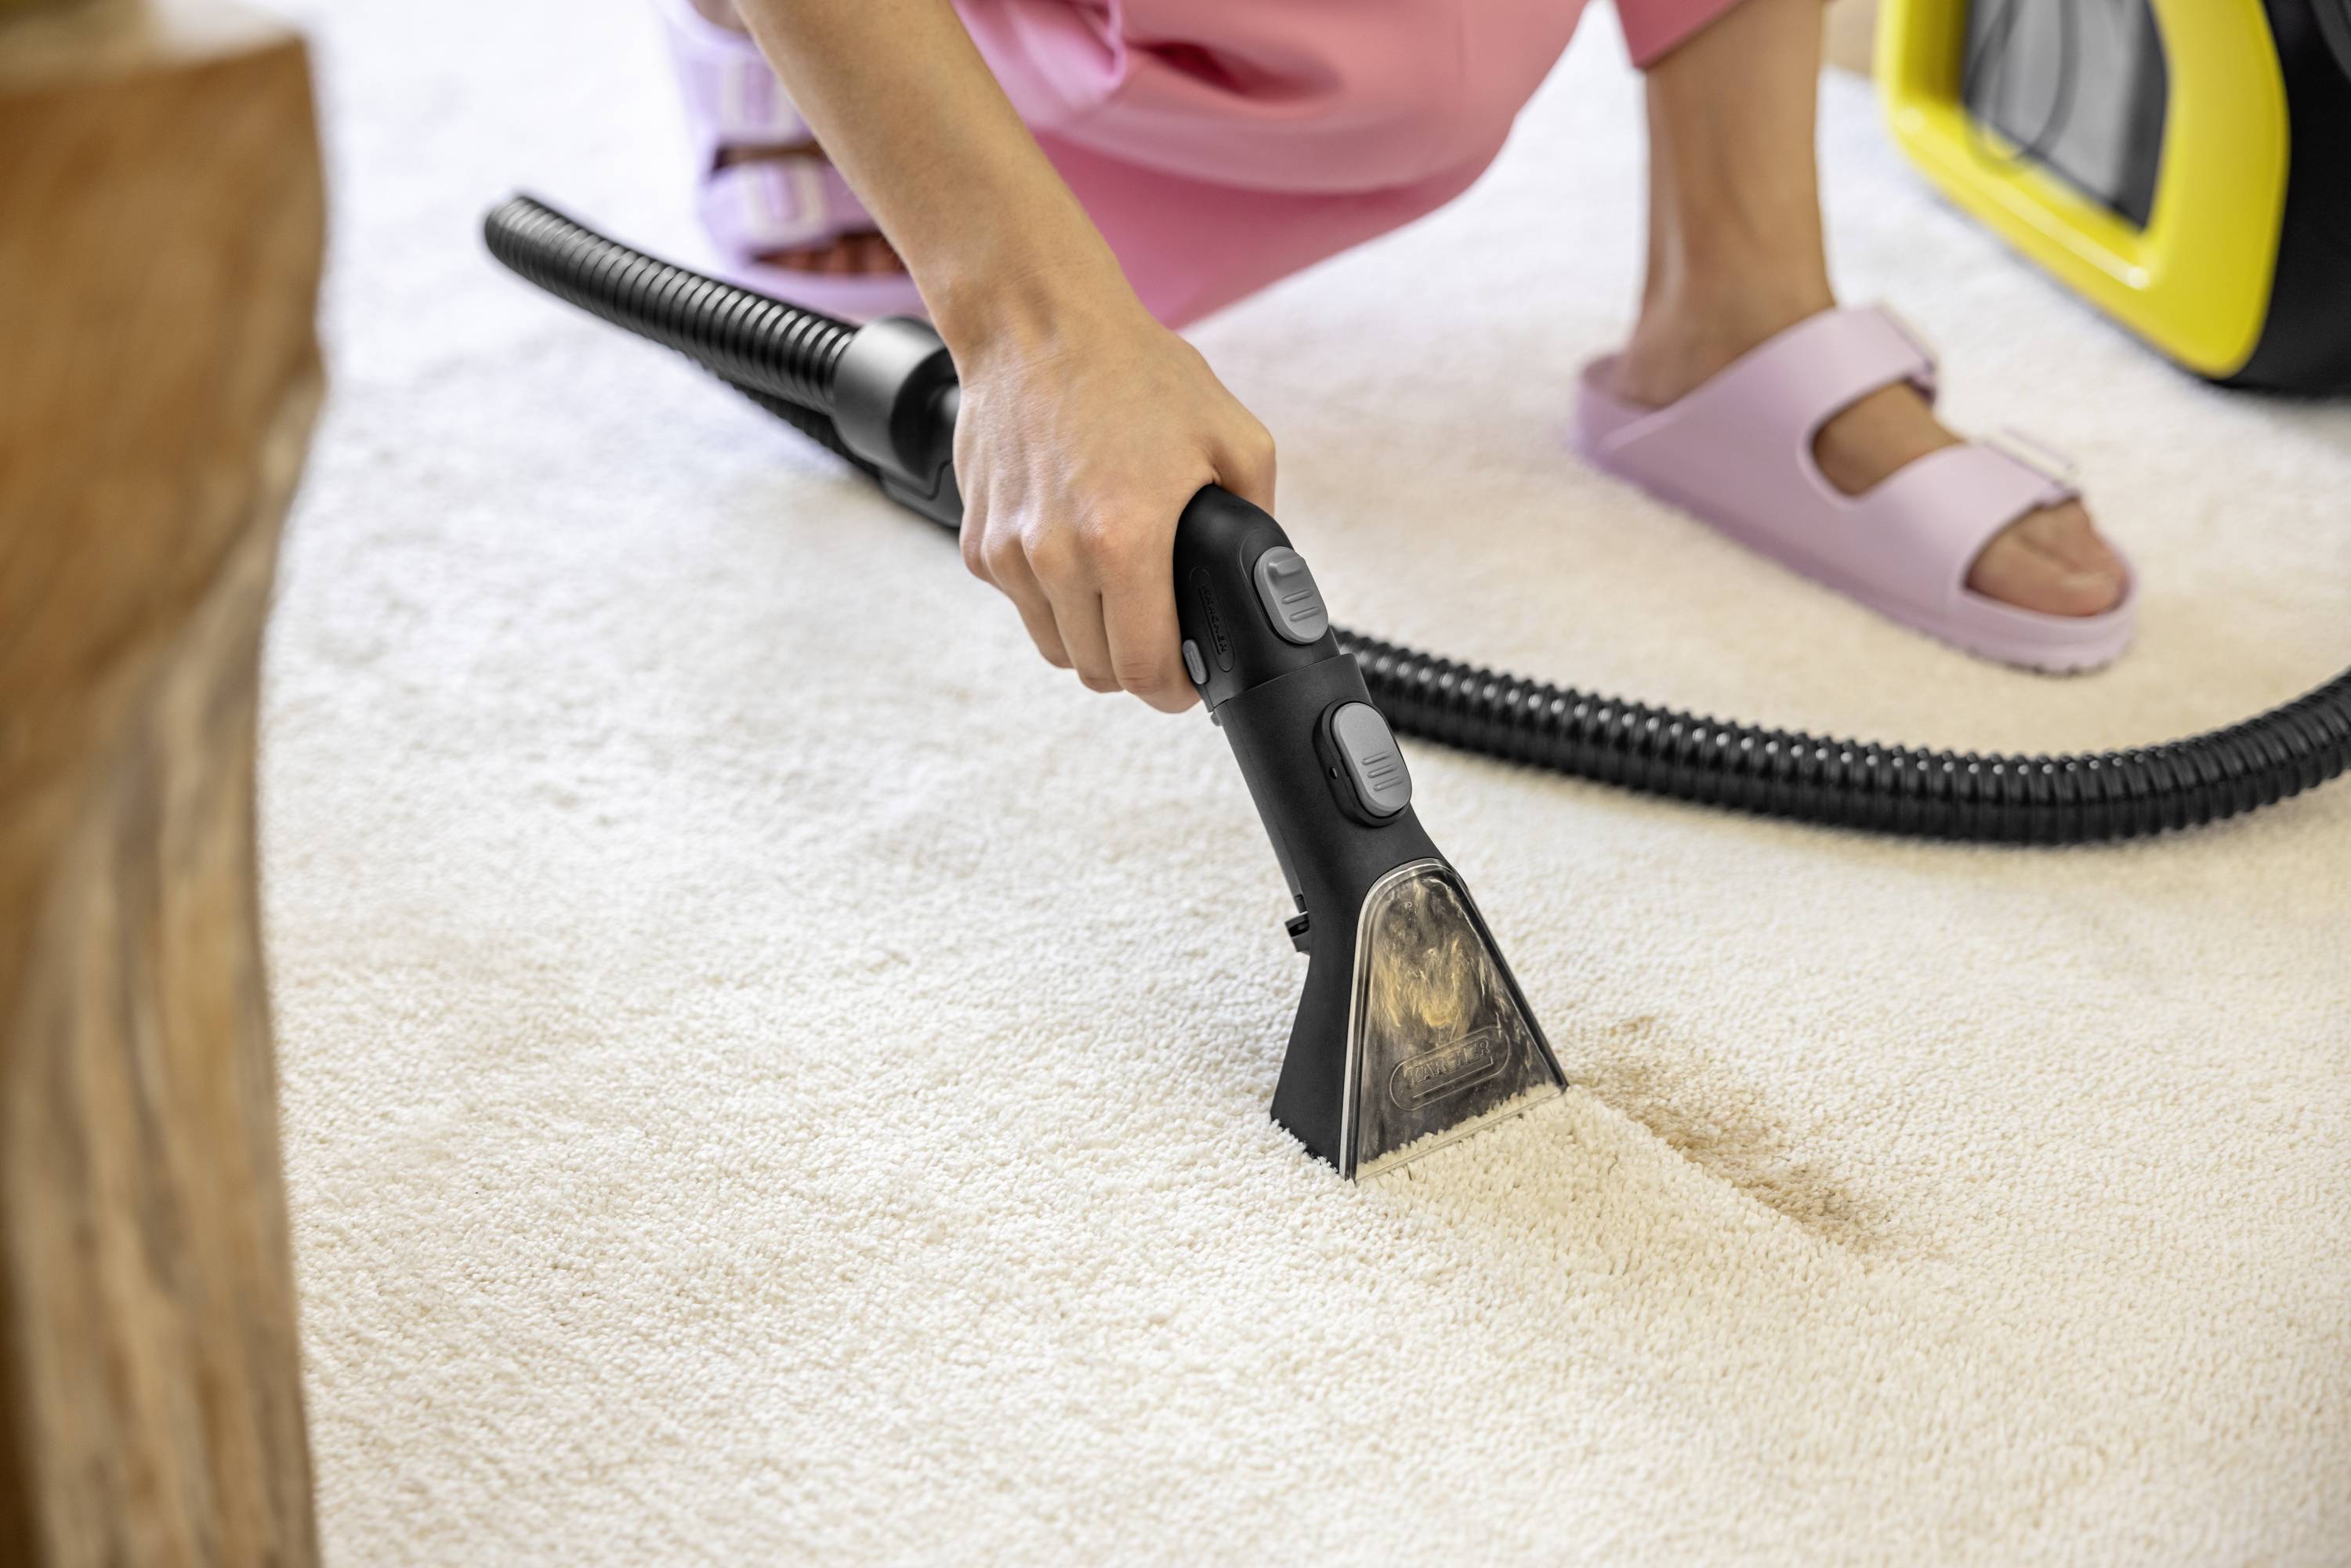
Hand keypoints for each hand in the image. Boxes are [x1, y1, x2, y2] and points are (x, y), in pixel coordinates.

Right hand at [947, 281, 1275, 712]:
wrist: (1034, 324)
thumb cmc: (1132, 371)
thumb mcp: (1235, 437)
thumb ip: (1260, 518)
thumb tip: (1265, 575)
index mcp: (1125, 541)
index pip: (1144, 671)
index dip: (1173, 691)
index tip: (1187, 682)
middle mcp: (1056, 557)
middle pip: (1096, 672)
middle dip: (1136, 668)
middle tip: (1161, 640)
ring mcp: (1009, 554)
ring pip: (1055, 648)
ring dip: (1091, 639)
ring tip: (1119, 595)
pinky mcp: (977, 544)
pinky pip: (1021, 604)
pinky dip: (1051, 598)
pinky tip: (1075, 551)